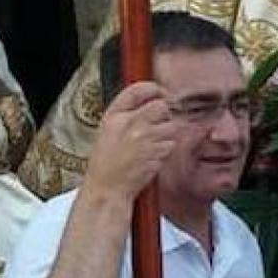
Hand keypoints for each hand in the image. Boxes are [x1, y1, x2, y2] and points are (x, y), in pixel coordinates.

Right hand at [82, 81, 182, 204]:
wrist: (107, 189)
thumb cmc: (106, 164)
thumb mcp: (108, 133)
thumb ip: (126, 116)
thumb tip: (151, 102)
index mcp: (113, 116)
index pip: (137, 90)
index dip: (153, 89)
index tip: (161, 92)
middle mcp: (129, 123)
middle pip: (160, 106)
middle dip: (165, 114)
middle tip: (160, 125)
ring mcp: (144, 137)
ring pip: (170, 125)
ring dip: (166, 135)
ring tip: (152, 146)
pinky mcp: (156, 151)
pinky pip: (171, 144)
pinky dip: (166, 150)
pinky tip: (152, 158)